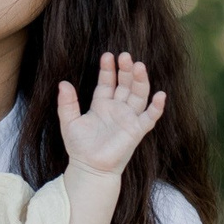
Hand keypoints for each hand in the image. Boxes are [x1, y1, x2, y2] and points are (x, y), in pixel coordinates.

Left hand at [57, 51, 165, 175]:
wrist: (89, 168)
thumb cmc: (79, 147)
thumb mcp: (69, 122)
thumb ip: (66, 103)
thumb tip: (63, 83)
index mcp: (102, 104)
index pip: (107, 82)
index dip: (108, 69)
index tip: (108, 55)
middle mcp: (118, 108)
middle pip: (125, 84)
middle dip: (126, 70)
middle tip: (125, 56)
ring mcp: (129, 118)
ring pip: (139, 95)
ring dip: (140, 81)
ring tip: (139, 66)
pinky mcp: (137, 130)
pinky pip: (150, 117)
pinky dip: (156, 107)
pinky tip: (160, 95)